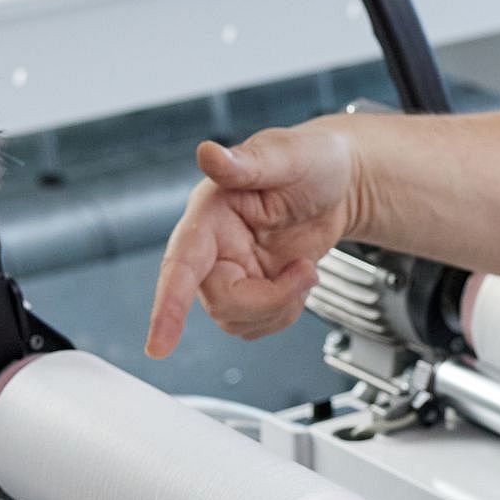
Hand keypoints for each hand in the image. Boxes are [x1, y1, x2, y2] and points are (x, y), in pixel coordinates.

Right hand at [146, 120, 360, 357]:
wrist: (340, 183)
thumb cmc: (312, 160)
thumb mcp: (287, 155)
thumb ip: (247, 161)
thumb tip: (209, 154)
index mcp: (210, 211)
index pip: (181, 263)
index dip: (168, 305)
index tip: (158, 345)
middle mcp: (211, 245)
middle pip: (220, 303)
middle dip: (269, 300)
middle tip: (307, 272)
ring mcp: (230, 271)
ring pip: (237, 320)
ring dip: (279, 307)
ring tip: (305, 270)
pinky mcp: (250, 290)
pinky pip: (256, 324)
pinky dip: (284, 313)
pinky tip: (298, 281)